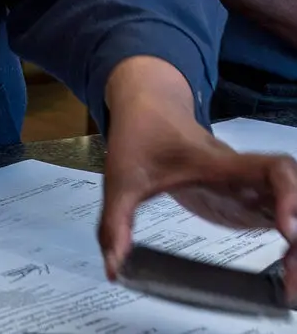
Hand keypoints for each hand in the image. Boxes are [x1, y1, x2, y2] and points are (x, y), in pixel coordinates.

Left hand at [98, 58, 296, 296]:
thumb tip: (113, 267)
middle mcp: (244, 175)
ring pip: (294, 210)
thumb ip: (116, 222)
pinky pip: (282, 219)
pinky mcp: (246, 201)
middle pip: (294, 194)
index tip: (286, 229)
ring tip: (289, 286)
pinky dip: (292, 246)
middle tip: (290, 280)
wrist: (147, 106)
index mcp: (219, 163)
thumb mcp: (121, 179)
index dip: (290, 194)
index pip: (271, 169)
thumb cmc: (140, 135)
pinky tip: (285, 274)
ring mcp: (249, 189)